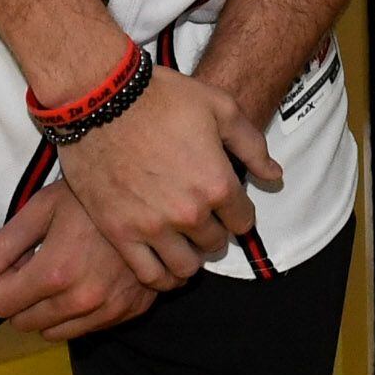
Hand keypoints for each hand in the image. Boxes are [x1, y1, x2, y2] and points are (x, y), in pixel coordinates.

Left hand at [0, 178, 152, 339]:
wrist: (153, 194)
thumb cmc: (91, 196)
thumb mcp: (42, 209)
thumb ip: (2, 246)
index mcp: (55, 273)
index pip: (1, 305)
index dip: (2, 283)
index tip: (17, 263)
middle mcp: (82, 300)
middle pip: (26, 324)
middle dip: (23, 299)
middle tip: (39, 265)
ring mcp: (109, 309)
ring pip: (55, 332)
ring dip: (49, 311)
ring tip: (64, 273)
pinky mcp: (130, 311)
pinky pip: (88, 328)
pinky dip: (80, 312)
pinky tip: (90, 280)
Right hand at [52, 69, 279, 284]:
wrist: (100, 98)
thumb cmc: (162, 97)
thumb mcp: (220, 108)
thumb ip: (251, 146)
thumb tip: (274, 175)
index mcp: (217, 184)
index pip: (243, 220)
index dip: (238, 212)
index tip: (227, 206)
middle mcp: (188, 212)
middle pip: (215, 243)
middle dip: (214, 232)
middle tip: (202, 220)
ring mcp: (152, 227)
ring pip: (185, 267)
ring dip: (191, 257)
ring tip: (184, 243)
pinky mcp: (119, 233)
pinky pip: (149, 274)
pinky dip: (162, 277)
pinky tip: (164, 265)